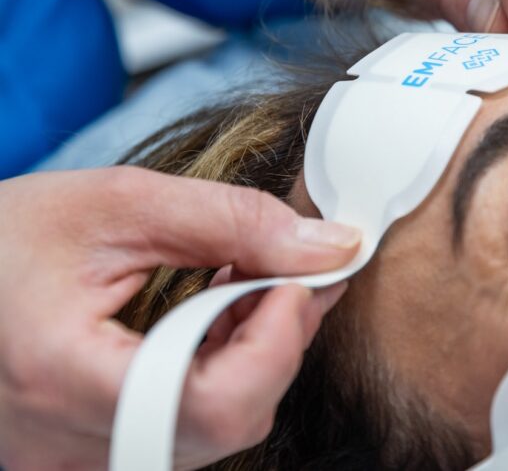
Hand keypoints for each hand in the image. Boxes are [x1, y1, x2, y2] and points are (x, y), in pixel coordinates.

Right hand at [0, 167, 359, 469]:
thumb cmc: (6, 234)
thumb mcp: (122, 203)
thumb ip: (235, 222)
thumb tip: (334, 248)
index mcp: (61, 378)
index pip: (212, 405)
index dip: (278, 341)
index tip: (300, 276)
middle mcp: (64, 446)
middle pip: (224, 424)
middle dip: (279, 341)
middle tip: (291, 271)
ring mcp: (74, 459)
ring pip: (212, 431)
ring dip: (255, 354)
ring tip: (249, 282)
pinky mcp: (89, 451)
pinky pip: (184, 429)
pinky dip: (223, 370)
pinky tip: (221, 314)